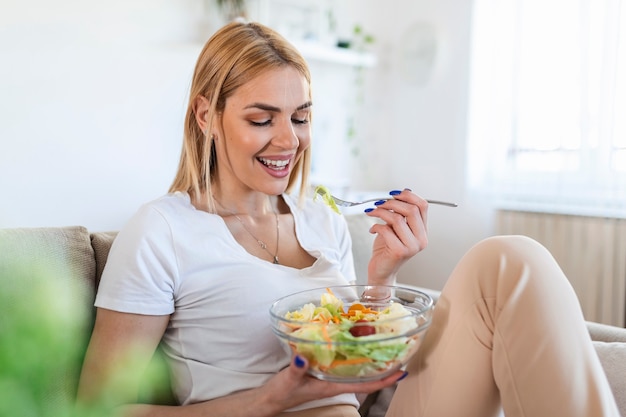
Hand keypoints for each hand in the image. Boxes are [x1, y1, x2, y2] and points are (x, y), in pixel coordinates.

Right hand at [262, 355, 405, 411]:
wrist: (272, 397)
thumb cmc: (283, 392)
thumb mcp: (289, 380)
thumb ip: (297, 369)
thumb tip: (303, 357)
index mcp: (333, 386)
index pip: (366, 385)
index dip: (385, 379)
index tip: (401, 371)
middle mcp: (336, 381)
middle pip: (366, 375)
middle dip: (383, 365)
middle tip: (398, 349)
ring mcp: (330, 375)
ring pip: (356, 367)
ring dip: (369, 358)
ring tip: (383, 342)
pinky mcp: (322, 368)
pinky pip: (343, 361)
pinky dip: (352, 351)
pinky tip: (354, 340)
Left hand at [364, 189, 428, 284]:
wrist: (381, 270)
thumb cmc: (387, 249)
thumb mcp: (395, 227)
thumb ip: (400, 213)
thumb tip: (400, 193)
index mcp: (422, 231)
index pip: (423, 206)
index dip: (408, 196)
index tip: (393, 194)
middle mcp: (421, 239)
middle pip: (411, 210)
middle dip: (391, 203)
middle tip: (379, 203)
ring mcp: (412, 246)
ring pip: (397, 219)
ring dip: (380, 212)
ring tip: (372, 213)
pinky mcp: (399, 251)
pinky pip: (386, 230)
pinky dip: (376, 226)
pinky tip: (372, 229)